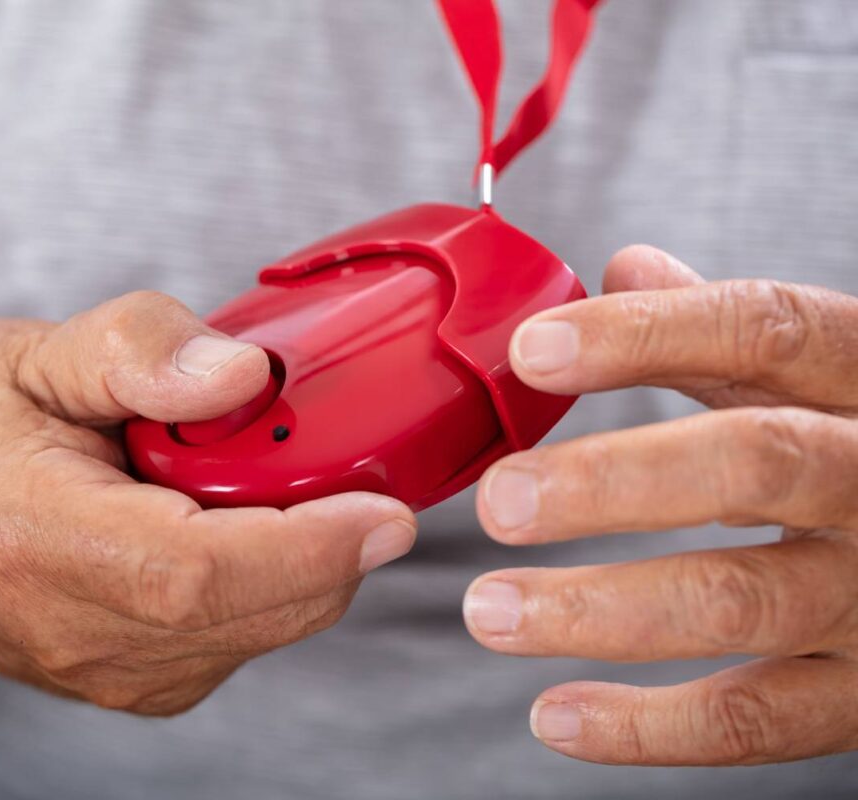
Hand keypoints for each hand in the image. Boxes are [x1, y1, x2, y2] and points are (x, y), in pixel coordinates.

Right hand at [0, 292, 414, 715]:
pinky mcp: (139, 684)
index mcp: (33, 538)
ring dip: (305, 557)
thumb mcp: (28, 351)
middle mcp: (71, 633)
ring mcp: (108, 675)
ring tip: (267, 478)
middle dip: (329, 540)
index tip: (387, 507)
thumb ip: (136, 350)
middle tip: (354, 462)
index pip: (195, 573)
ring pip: (263, 628)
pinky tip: (240, 520)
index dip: (306, 544)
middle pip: (251, 609)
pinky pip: (245, 637)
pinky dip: (276, 579)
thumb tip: (245, 377)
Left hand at [464, 246, 857, 764]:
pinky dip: (647, 727)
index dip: (644, 336)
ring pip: (743, 600)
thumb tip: (627, 268)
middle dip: (613, 480)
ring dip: (600, 609)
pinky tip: (554, 715)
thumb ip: (725, 334)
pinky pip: (759, 719)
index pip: (763, 330)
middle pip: (755, 463)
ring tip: (487, 610)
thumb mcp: (814, 377)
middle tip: (499, 502)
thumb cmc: (857, 446)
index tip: (529, 352)